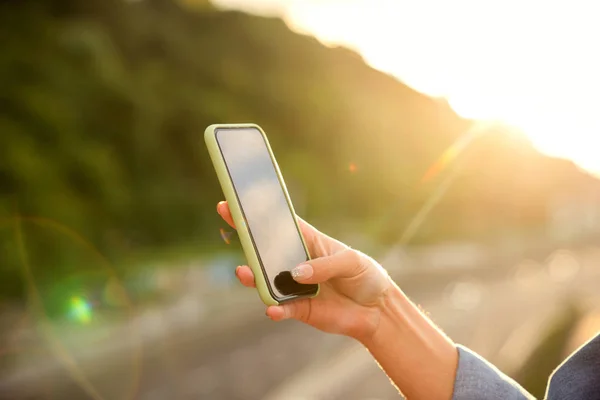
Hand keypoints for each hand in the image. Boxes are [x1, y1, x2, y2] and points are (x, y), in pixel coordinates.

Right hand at [216, 201, 391, 342]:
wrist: (378, 310)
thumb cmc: (365, 276)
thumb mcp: (351, 261)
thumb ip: (325, 265)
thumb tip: (296, 274)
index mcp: (308, 241)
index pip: (280, 224)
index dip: (259, 212)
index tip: (236, 201)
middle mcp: (296, 262)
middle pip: (265, 250)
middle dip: (246, 238)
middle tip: (228, 223)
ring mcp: (295, 286)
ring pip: (266, 280)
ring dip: (253, 276)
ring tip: (243, 272)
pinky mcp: (299, 309)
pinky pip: (282, 309)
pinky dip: (275, 309)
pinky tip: (272, 309)